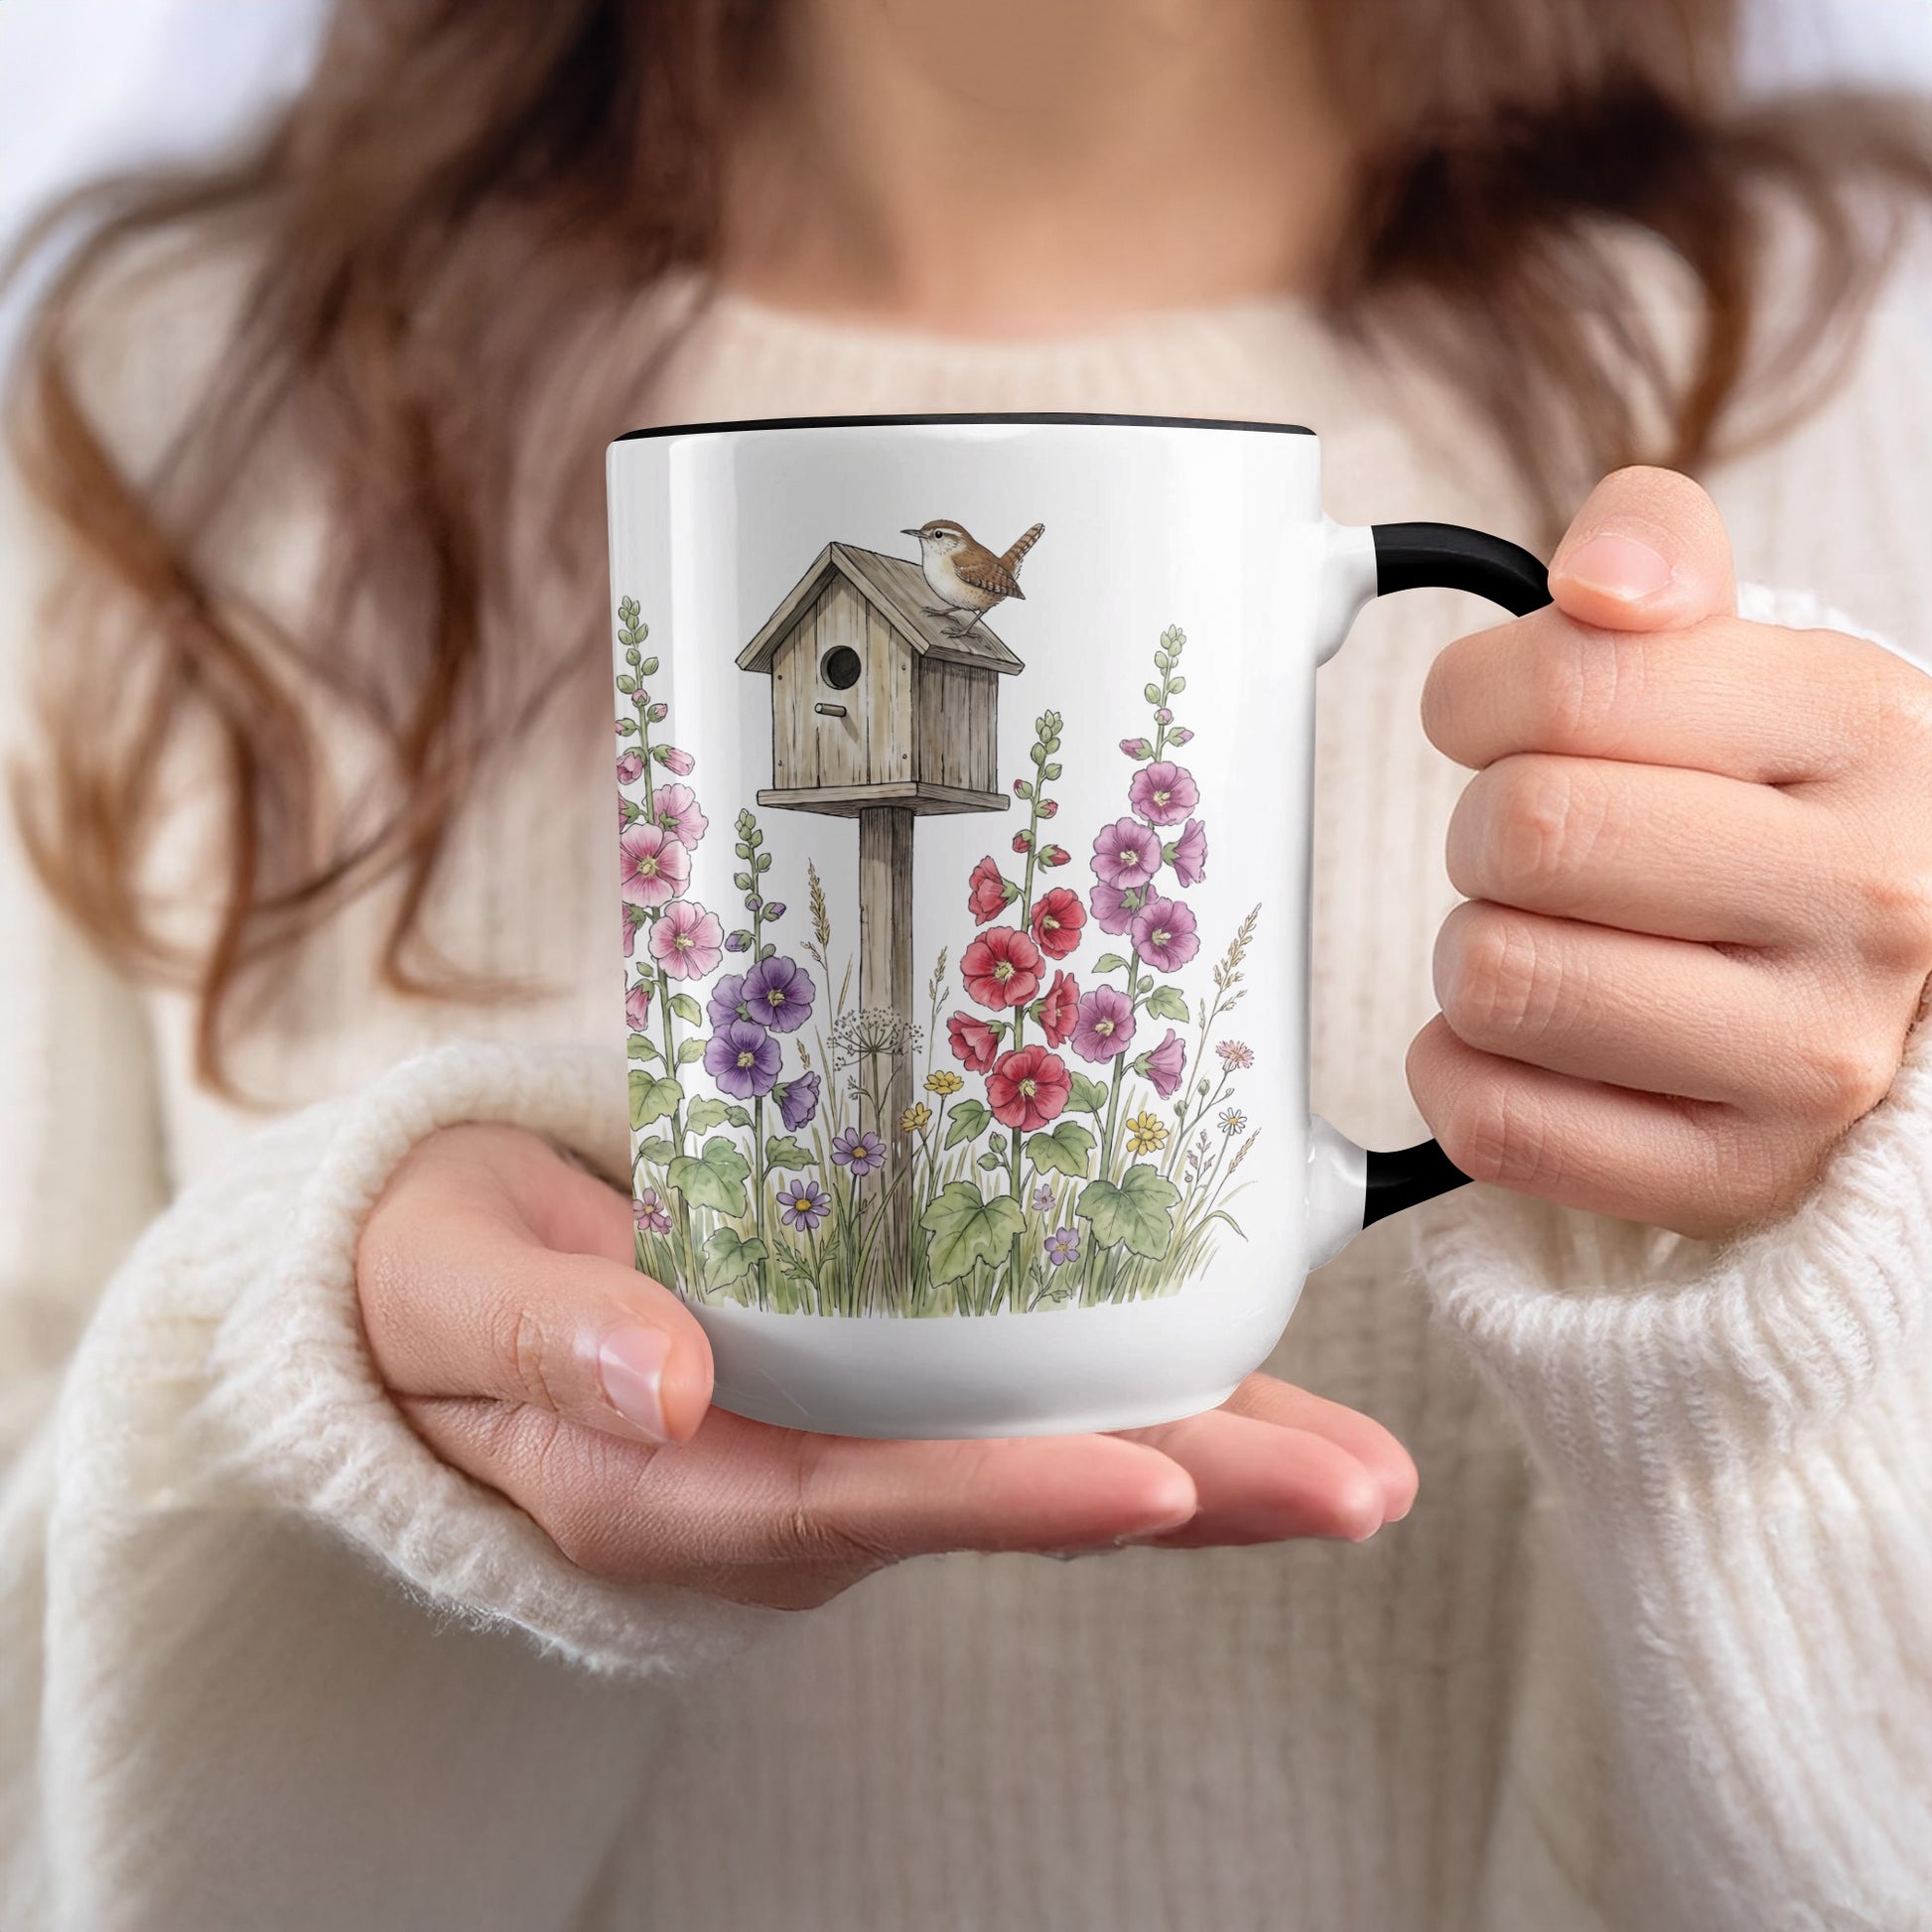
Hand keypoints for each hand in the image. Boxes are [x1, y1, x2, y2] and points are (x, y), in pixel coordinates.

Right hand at [356, 1124, 1416, 1609]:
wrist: (443, 1286)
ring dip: (1204, 1454)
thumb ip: (539, 1333)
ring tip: (1360, 1460)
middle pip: (1002, 1496)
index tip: (1156, 1486)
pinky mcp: (870, 1387)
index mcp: (677, 1483)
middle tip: (1357, 1488)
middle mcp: (788, 1483)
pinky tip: (1244, 1368)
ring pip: (1038, 1455)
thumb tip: (659, 1379)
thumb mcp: (447, 1289)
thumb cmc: (437, 1280)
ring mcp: (840, 1441)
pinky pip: (1016, 1397)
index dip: (1011, 1496)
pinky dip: (1136, 1387)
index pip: (863, 1500)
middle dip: (1187, 1497)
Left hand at [1412, 467, 1931, 1240]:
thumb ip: (1657, 554)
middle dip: (1483, 830)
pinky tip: (1523, 1041)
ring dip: (1474, 953)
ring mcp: (1809, 1058)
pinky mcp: (1735, 1176)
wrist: (1895, 983)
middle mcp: (1867, 898)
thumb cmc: (1783, 809)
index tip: (1492, 720)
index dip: (1474, 698)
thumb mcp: (1750, 654)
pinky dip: (1462, 1073)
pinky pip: (1497, 1123)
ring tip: (1547, 940)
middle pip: (1521, 835)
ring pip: (1498, 981)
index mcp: (1863, 729)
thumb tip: (1597, 581)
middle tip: (1533, 847)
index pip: (1567, 686)